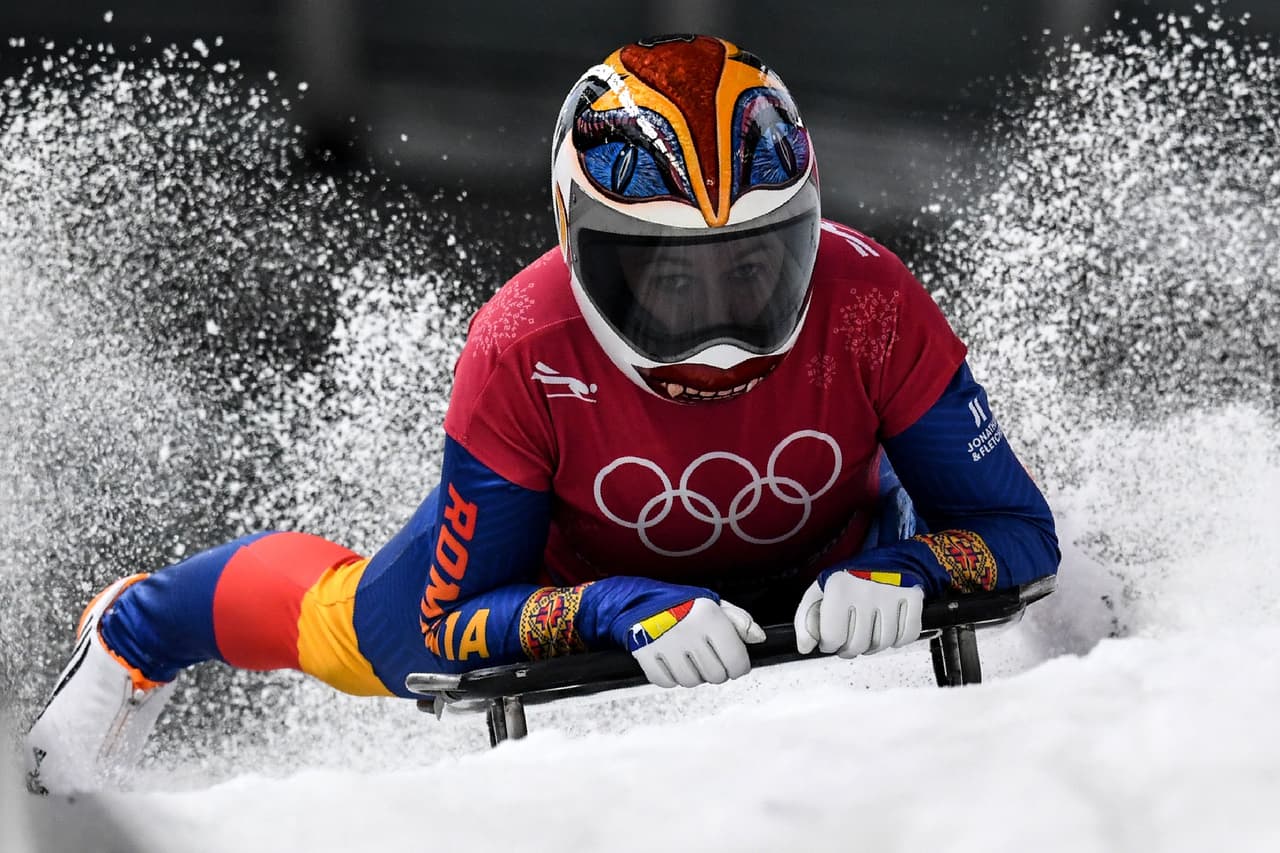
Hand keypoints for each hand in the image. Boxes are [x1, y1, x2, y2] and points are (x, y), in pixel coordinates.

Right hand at [627, 598, 764, 687]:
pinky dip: (669, 677)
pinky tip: (669, 660)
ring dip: (692, 674)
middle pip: (716, 676)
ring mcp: (666, 644)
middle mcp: (690, 631)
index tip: (732, 662)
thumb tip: (758, 638)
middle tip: (705, 656)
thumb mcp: (713, 604)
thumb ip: (739, 620)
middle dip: (714, 670)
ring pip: (691, 682)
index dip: (738, 667)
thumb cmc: (680, 604)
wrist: (638, 600)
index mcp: (710, 617)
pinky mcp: (646, 654)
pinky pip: (666, 682)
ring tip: (686, 657)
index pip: (737, 662)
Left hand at [794, 570, 923, 656]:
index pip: (832, 638)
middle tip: (850, 639)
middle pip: (858, 645)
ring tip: (869, 632)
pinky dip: (899, 639)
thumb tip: (805, 647)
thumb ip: (806, 620)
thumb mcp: (820, 592)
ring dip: (874, 645)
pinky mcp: (913, 597)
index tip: (831, 639)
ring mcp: (892, 594)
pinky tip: (890, 627)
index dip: (829, 645)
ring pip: (882, 644)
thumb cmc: (852, 580)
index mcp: (839, 588)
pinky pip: (906, 636)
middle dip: (851, 648)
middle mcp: (865, 590)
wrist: (890, 559)